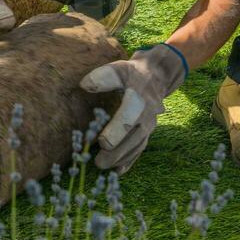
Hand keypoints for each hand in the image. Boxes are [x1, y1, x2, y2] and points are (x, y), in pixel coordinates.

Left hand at [79, 44, 188, 172]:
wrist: (155, 77)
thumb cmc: (131, 74)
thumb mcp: (119, 69)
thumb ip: (104, 76)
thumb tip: (84, 85)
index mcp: (139, 98)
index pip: (128, 116)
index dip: (116, 131)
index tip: (101, 142)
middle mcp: (147, 115)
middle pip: (133, 137)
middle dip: (116, 151)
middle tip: (98, 162)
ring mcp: (150, 125)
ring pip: (137, 146)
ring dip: (121, 158)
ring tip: (103, 167)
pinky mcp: (148, 132)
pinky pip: (140, 149)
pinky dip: (129, 160)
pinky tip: (118, 171)